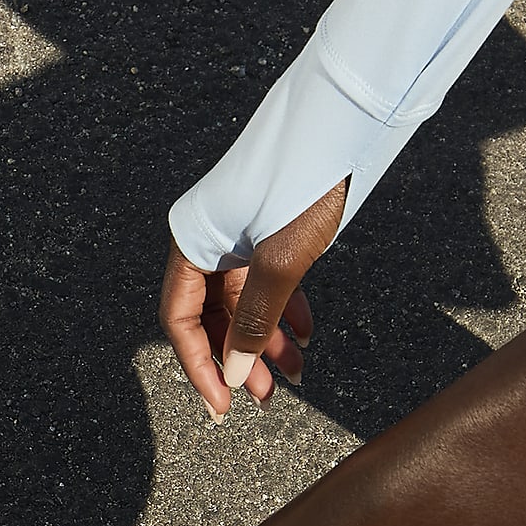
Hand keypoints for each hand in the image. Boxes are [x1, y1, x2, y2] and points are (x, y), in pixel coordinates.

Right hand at [159, 180, 347, 420]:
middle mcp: (209, 238)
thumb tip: (235, 375)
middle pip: (212, 314)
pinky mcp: (269, 229)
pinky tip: (304, 335)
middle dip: (239, 358)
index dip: (200, 366)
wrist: (345, 120)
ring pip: (244, 301)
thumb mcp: (280, 260)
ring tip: (294, 375)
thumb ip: (254, 319)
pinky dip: (283, 311)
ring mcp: (239, 233)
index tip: (224, 405)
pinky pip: (266, 281)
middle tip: (267, 398)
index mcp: (193, 240)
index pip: (181, 318)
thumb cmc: (306, 181)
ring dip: (265, 340)